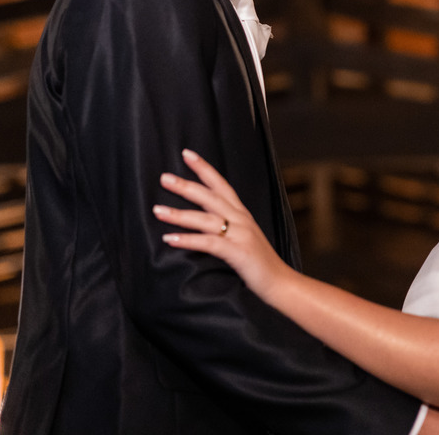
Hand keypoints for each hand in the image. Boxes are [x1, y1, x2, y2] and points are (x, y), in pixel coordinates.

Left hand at [153, 149, 291, 298]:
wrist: (281, 284)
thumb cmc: (260, 264)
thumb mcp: (243, 238)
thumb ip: (226, 227)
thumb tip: (201, 222)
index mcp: (242, 214)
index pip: (221, 185)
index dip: (204, 168)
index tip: (187, 154)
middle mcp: (241, 220)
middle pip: (210, 197)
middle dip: (186, 186)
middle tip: (164, 178)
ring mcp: (241, 235)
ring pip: (206, 219)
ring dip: (179, 214)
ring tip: (158, 210)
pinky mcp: (238, 253)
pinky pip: (209, 243)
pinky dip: (188, 240)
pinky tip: (170, 239)